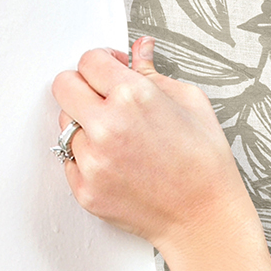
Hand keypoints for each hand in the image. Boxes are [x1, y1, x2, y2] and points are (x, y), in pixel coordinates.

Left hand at [51, 37, 249, 256]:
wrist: (206, 219)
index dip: (102, 63)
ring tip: (121, 141)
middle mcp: (107, 126)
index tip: (111, 72)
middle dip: (83, 87)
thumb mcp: (192, 105)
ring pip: (66, 125)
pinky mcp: (85, 190)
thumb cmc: (206, 165)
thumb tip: (139, 50)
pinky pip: (70, 161)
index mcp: (134, 97)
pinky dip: (89, 159)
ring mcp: (92, 161)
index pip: (89, 60)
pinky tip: (119, 165)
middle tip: (106, 101)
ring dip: (86, 127)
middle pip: (64, 86)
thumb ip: (156, 74)